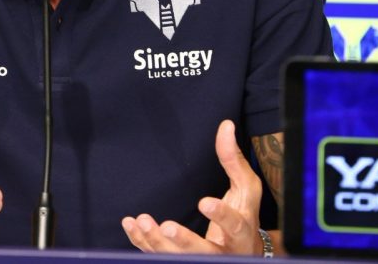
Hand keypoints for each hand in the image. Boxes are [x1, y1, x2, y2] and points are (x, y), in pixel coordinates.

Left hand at [121, 120, 263, 254]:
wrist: (243, 251)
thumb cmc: (244, 213)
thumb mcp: (246, 189)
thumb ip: (234, 160)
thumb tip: (226, 126)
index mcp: (241, 232)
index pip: (234, 226)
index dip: (221, 216)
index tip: (204, 202)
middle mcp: (222, 252)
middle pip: (203, 252)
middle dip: (184, 241)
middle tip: (167, 226)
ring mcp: (201, 259)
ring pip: (177, 257)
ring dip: (156, 242)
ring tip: (142, 221)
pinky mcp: (182, 260)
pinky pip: (160, 255)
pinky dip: (143, 242)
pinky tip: (132, 225)